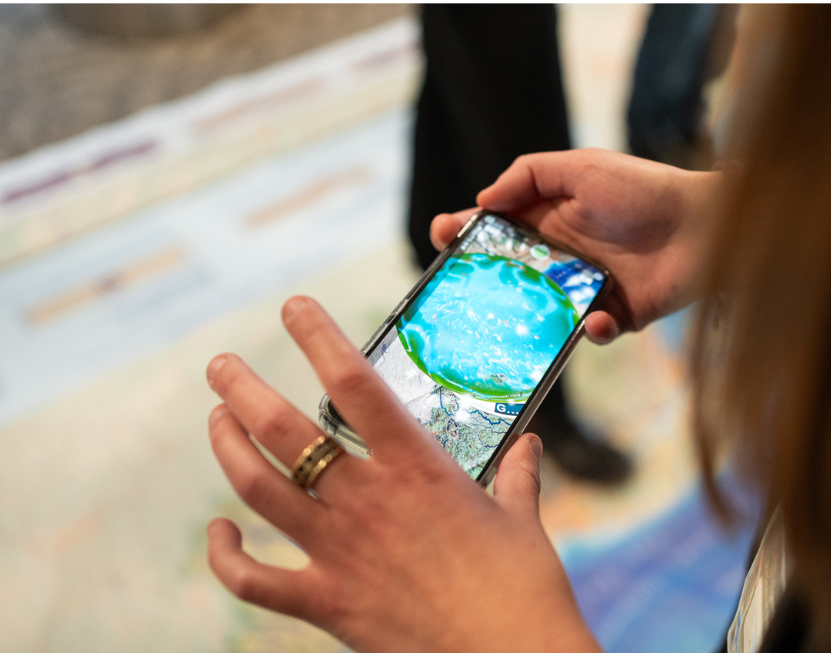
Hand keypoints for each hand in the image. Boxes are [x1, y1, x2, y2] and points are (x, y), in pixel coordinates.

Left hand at [205, 296, 599, 652]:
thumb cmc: (525, 586)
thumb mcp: (523, 518)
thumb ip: (518, 474)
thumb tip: (531, 445)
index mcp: (417, 468)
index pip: (355, 383)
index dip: (318, 337)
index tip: (295, 309)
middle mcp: (368, 501)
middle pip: (284, 430)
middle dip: (242, 388)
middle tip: (221, 365)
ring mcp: (340, 552)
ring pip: (258, 488)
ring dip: (226, 447)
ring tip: (215, 419)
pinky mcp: (327, 603)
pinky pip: (254, 580)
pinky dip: (225, 556)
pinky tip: (218, 533)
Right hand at [430, 148, 724, 342]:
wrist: (706, 226)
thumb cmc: (646, 191)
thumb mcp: (584, 167)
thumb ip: (531, 175)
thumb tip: (484, 198)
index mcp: (554, 217)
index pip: (499, 225)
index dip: (467, 231)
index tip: (441, 235)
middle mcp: (565, 254)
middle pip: (511, 272)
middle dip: (480, 280)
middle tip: (455, 286)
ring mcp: (589, 287)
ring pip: (543, 311)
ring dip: (527, 317)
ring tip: (516, 319)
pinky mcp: (618, 314)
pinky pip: (590, 331)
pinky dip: (590, 329)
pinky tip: (594, 318)